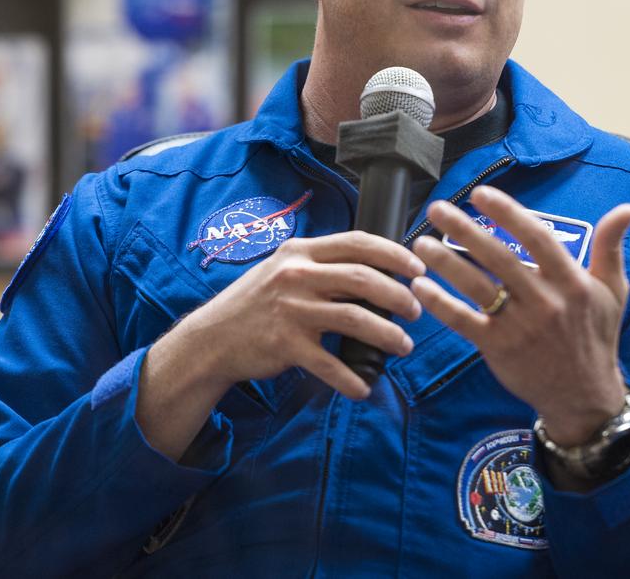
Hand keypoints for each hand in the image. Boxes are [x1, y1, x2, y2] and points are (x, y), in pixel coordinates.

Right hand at [184, 231, 424, 400]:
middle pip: (363, 279)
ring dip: (388, 335)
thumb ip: (320, 265)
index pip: (358, 242)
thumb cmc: (255, 304)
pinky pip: (330, 365)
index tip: (418, 269)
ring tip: (403, 345)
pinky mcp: (286, 345)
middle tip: (416, 310)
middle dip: (399, 296)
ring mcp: (291, 310)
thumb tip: (372, 271)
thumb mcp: (283, 269)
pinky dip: (352, 379)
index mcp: (301, 252)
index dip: (394, 254)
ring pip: (356, 319)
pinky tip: (363, 387)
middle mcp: (296, 275)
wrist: (211, 339)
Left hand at [411, 185, 629, 445]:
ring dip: (445, 262)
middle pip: (499, 258)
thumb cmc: (596, 336)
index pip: (536, 238)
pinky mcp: (499, 349)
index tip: (480, 194)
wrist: (584, 396)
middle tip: (438, 208)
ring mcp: (520, 327)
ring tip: (420, 242)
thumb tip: (628, 209)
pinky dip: (440, 303)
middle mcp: (545, 302)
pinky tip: (419, 286)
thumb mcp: (613, 291)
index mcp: (571, 282)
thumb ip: (612, 247)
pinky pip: (463, 322)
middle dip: (465, 230)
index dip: (508, 213)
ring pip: (477, 287)